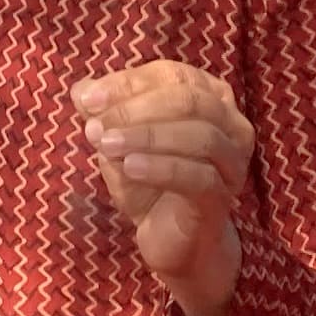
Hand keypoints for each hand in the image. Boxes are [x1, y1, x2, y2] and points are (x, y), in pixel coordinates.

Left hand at [72, 60, 252, 315]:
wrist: (171, 240)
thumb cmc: (148, 181)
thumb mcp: (119, 140)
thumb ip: (103, 113)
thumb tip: (82, 90)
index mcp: (208, 95)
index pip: (170, 75)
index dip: (127, 84)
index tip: (88, 99)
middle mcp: (231, 123)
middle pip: (189, 99)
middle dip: (137, 109)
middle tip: (97, 125)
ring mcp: (232, 161)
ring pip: (200, 135)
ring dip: (147, 136)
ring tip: (106, 146)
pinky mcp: (223, 197)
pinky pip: (198, 176)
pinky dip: (161, 167)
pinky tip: (129, 168)